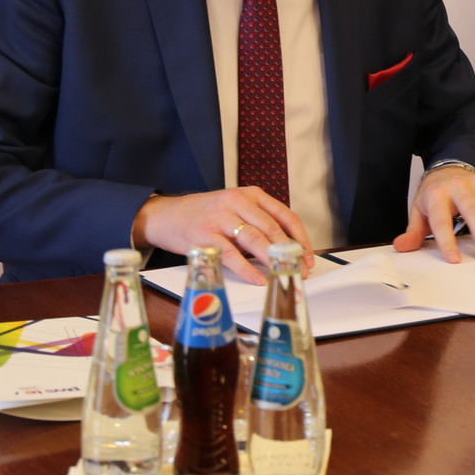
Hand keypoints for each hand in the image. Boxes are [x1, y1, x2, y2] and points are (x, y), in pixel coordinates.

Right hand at [132, 188, 314, 284]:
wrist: (165, 215)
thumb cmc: (205, 215)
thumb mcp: (235, 208)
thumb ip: (258, 222)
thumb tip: (287, 250)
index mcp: (250, 194)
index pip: (285, 215)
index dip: (300, 237)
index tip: (309, 256)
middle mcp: (237, 202)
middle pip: (272, 228)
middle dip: (289, 253)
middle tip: (300, 270)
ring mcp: (220, 218)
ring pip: (254, 240)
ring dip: (273, 261)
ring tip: (284, 275)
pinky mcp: (204, 236)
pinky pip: (231, 256)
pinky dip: (248, 270)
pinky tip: (259, 279)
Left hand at [393, 166, 474, 262]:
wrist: (449, 169)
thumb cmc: (434, 195)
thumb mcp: (419, 211)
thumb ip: (413, 231)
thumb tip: (402, 247)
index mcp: (437, 194)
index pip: (441, 219)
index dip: (447, 240)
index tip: (455, 260)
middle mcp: (460, 185)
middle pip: (473, 210)